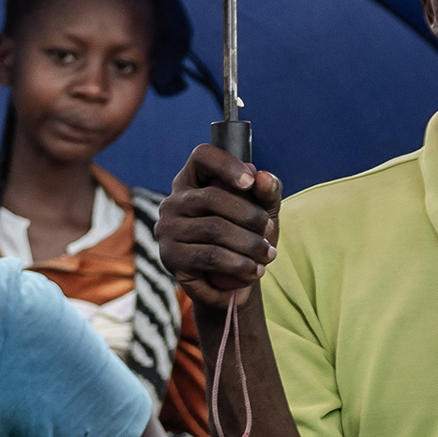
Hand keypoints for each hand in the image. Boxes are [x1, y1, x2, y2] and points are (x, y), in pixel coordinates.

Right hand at [158, 142, 281, 308]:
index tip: (251, 182)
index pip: (202, 157)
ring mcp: (168, 230)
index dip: (226, 164)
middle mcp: (173, 202)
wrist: (229, 279)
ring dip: (249, 245)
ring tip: (267, 256)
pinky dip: (238, 265)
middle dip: (250, 216)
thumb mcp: (262, 211)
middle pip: (212, 197)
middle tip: (270, 232)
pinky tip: (253, 271)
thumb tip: (263, 178)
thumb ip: (267, 192)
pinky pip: (209, 257)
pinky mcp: (171, 258)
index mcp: (193, 180)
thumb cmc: (244, 235)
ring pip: (213, 229)